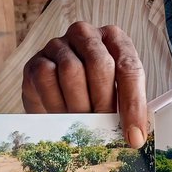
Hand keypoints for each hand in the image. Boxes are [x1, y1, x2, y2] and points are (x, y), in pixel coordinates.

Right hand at [22, 22, 146, 147]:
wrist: (57, 96)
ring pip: (71, 70)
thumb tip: (135, 135)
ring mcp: (59, 45)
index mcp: (114, 39)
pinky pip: (46, 77)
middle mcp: (86, 35)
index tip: (133, 137)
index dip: (133, 104)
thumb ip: (126, 106)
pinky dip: (55, 102)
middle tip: (102, 128)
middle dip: (103, 102)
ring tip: (82, 124)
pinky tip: (60, 115)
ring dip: (78, 105)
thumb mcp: (116, 94)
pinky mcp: (36, 60)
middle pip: (100, 64)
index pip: (129, 67)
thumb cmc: (94, 93)